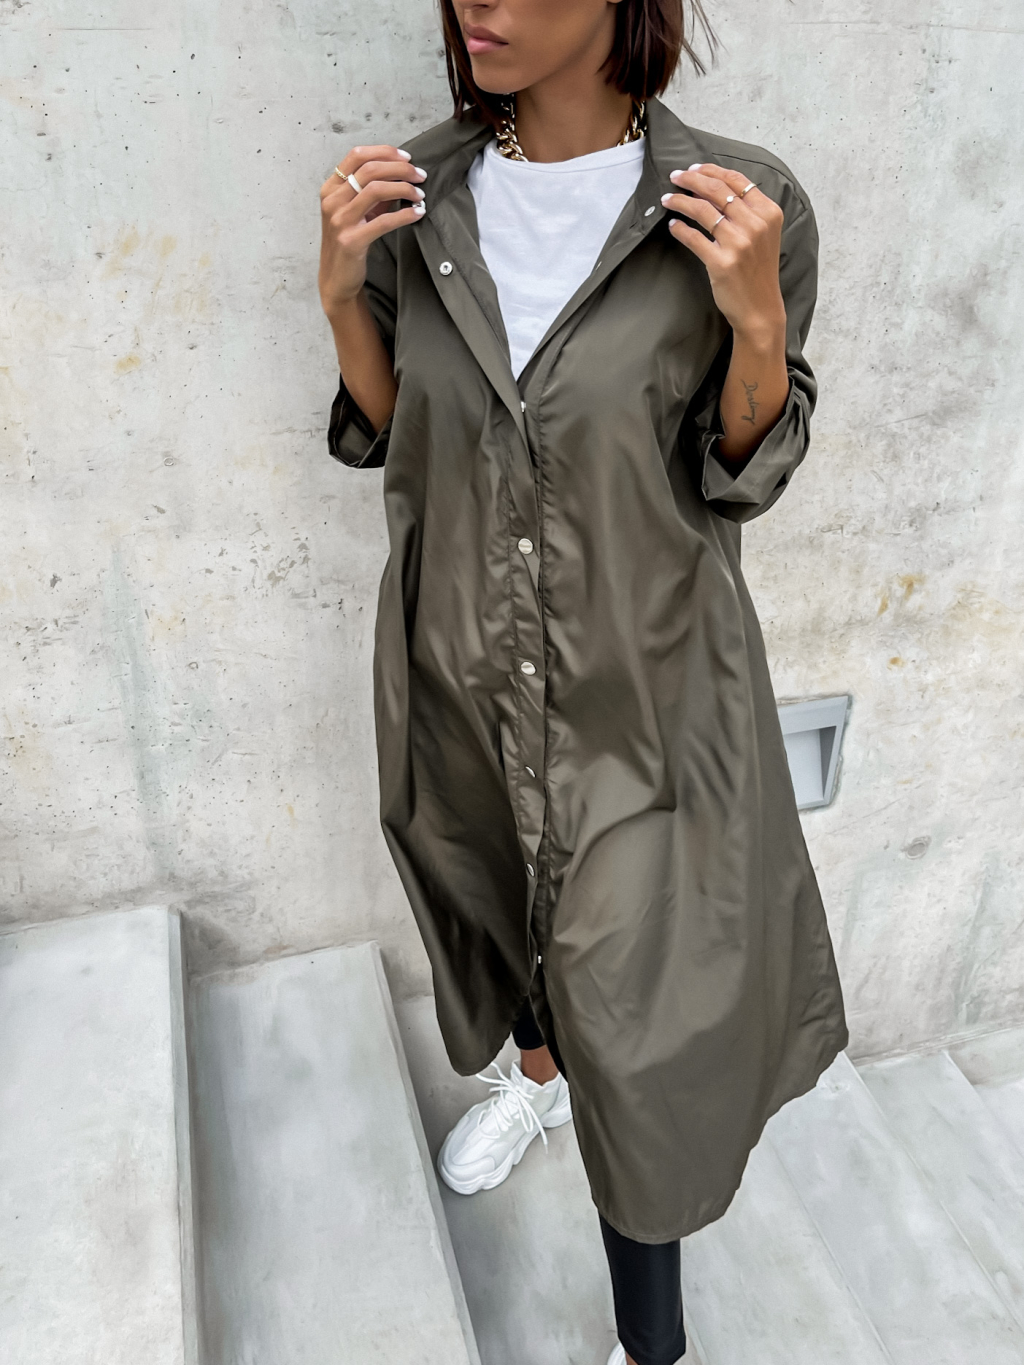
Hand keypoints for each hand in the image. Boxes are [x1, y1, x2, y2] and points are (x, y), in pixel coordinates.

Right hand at [318, 145, 426, 321]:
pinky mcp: (352, 241)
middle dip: (400, 169)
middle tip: (420, 175)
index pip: (357, 156)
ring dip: (404, 188)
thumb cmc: (349, 242)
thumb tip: (401, 174)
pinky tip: (417, 213)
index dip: (384, 152)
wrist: (337, 278)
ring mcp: (340, 221)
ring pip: (376, 190)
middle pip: (369, 170)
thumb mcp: (357, 212)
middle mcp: (332, 201)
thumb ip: (373, 192)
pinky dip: (404, 214)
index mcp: (330, 189)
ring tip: (420, 194)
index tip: (407, 157)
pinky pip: (383, 221)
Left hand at [661, 164, 785, 345]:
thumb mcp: (764, 235)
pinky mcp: (722, 263)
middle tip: (675, 176)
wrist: (760, 309)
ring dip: (680, 200)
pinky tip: (673, 225)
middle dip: (691, 179)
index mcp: (769, 213)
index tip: (693, 168)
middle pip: (716, 190)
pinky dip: (680, 229)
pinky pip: (694, 238)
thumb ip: (747, 211)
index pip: (737, 180)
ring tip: (667, 198)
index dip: (711, 170)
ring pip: (702, 210)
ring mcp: (739, 244)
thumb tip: (711, 188)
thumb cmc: (759, 272)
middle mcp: (755, 225)